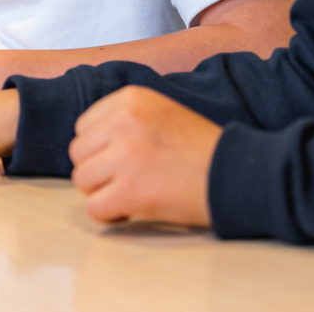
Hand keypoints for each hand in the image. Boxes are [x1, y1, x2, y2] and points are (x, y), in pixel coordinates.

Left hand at [69, 86, 219, 227]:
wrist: (235, 173)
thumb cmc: (200, 149)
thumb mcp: (161, 112)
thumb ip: (125, 119)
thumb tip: (87, 142)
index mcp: (131, 98)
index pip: (84, 127)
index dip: (100, 150)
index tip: (124, 160)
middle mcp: (124, 121)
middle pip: (78, 153)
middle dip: (98, 171)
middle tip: (127, 180)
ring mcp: (126, 155)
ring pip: (82, 180)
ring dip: (103, 193)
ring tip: (132, 193)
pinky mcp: (131, 190)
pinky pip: (94, 208)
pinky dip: (110, 215)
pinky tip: (132, 210)